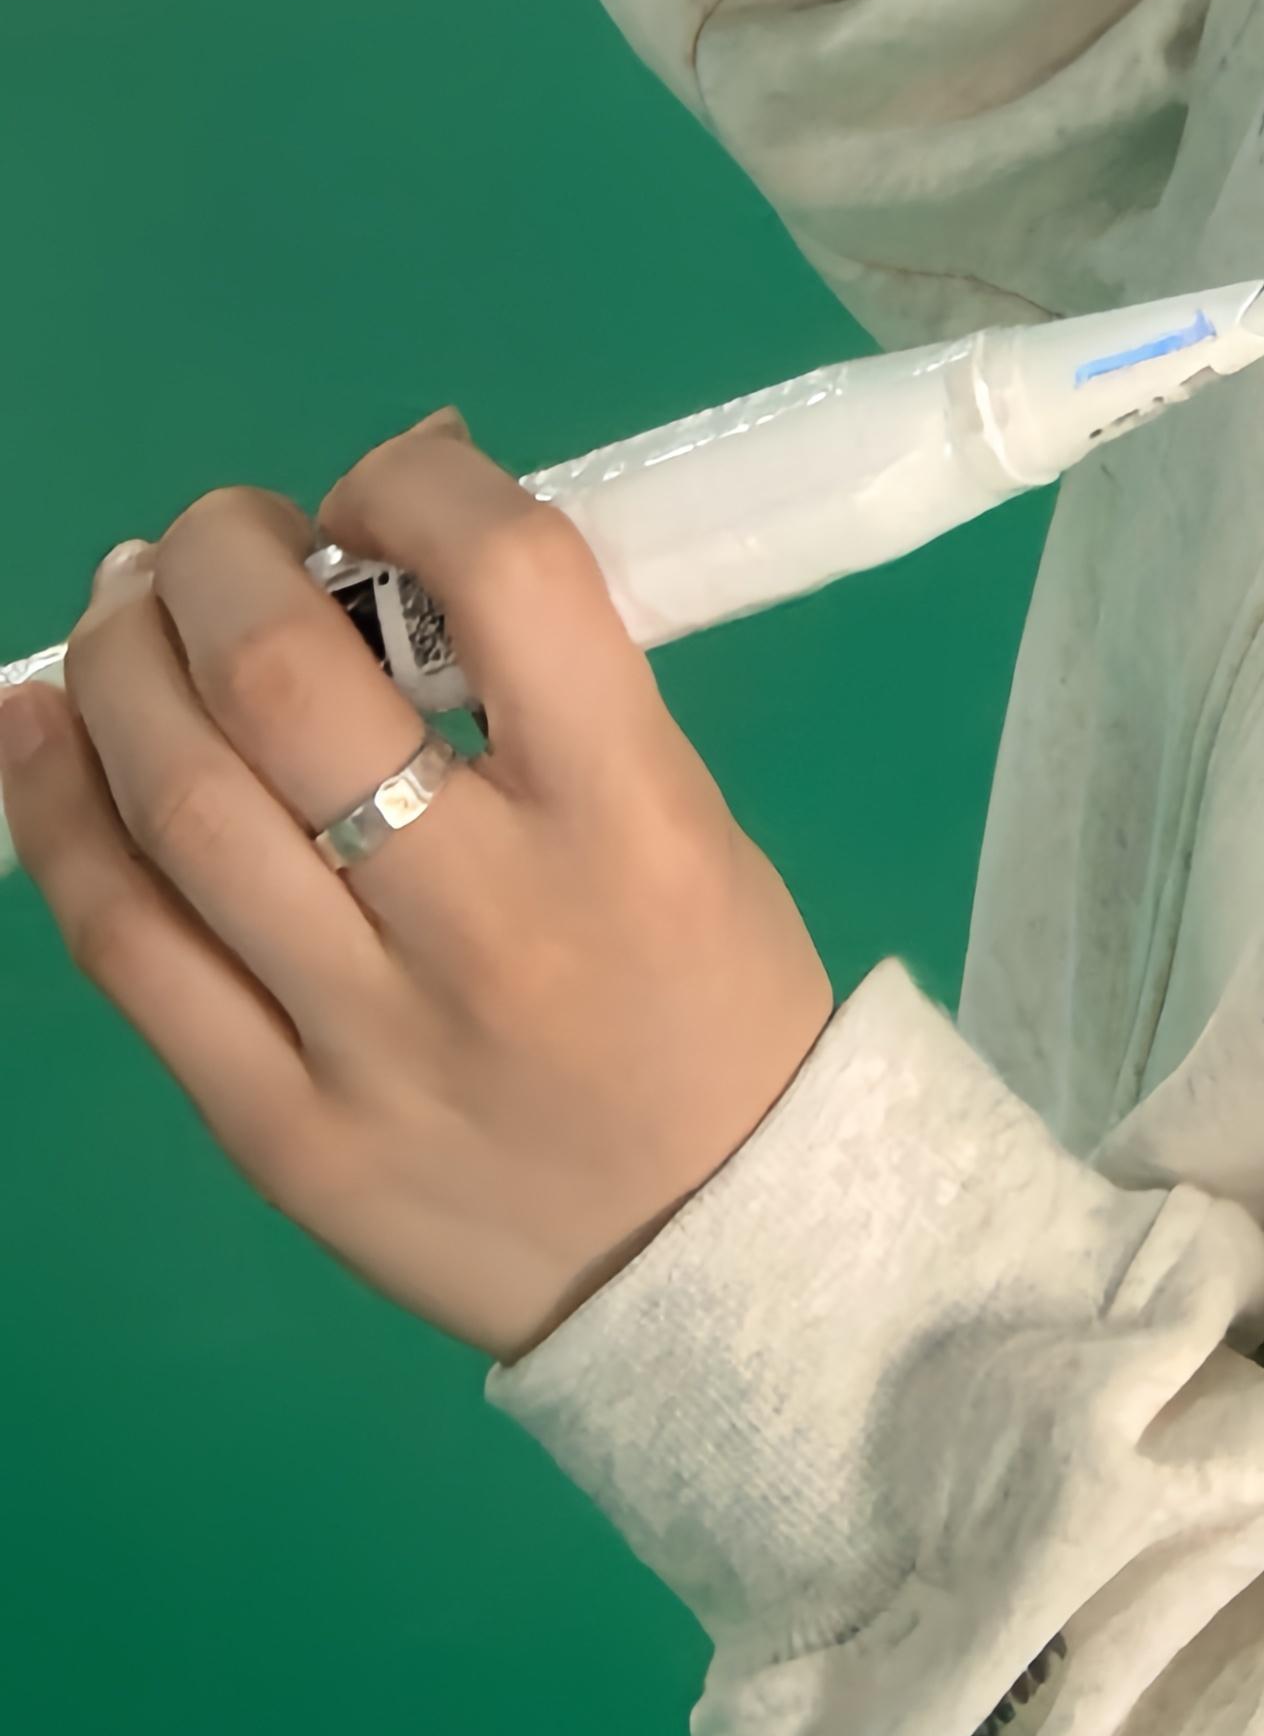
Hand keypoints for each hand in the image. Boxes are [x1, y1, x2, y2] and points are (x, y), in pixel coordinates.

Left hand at [0, 419, 835, 1363]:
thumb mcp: (683, 814)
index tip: (384, 485)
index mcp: (627, 816)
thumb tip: (388, 533)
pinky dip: (56, 815)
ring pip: (180, 805)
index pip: (511, 578)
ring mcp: (364, 1034)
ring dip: (121, 664)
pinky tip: (33, 730)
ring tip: (123, 608)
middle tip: (217, 535)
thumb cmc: (714, 998)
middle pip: (289, 683)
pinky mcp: (272, 1130)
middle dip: (219, 559)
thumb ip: (546, 689)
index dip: (418, 480)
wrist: (722, 1255)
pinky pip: (127, 949)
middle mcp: (488, 916)